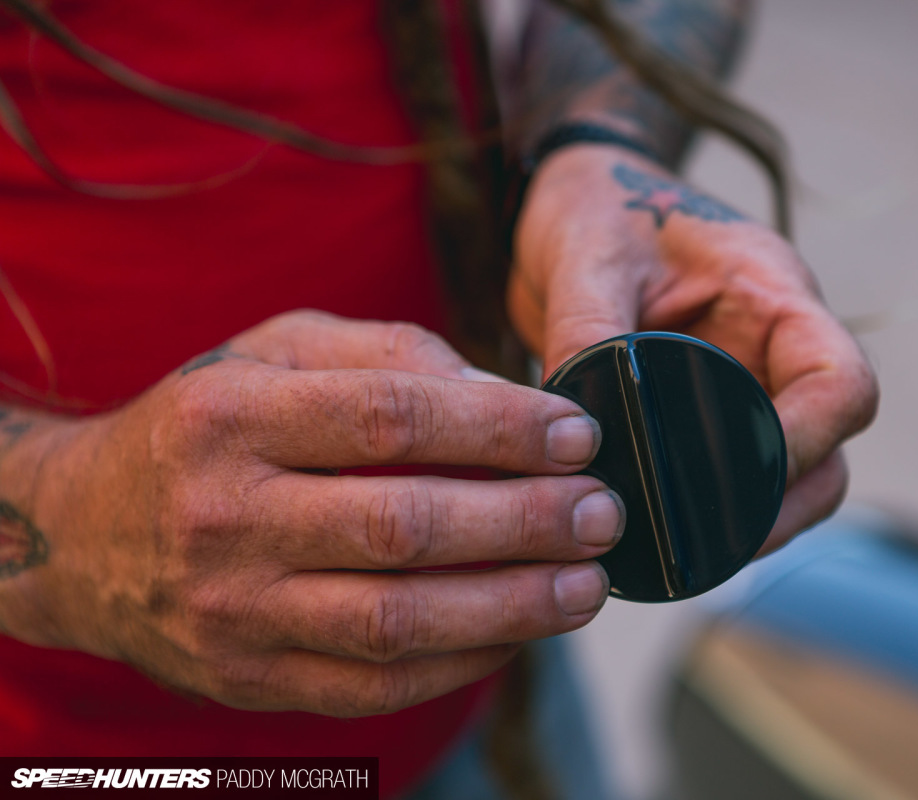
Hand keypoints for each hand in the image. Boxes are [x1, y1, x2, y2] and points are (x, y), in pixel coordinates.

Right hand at [0, 311, 621, 715]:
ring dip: (512, 606)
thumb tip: (505, 396)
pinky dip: (462, 663)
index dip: (499, 428)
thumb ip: (387, 355)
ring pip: (396, 621)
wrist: (80, 535)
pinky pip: (375, 686)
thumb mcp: (274, 352)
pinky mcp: (249, 678)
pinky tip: (521, 633)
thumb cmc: (206, 426)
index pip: (389, 418)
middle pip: (402, 526)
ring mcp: (233, 611)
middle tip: (601, 513)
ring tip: (588, 585)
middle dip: (524, 522)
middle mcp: (224, 517)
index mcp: (231, 416)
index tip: (577, 435)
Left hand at [509, 147, 877, 552]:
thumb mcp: (586, 259)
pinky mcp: (708, 415)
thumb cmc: (593, 208)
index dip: (807, 445)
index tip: (742, 482)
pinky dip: (712, 515)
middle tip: (707, 548)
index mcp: (773, 296)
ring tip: (684, 557)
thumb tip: (584, 433)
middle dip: (780, 508)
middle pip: (827, 453)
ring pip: (788, 480)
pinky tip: (662, 540)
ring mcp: (746, 385)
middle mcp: (774, 349)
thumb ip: (589, 334)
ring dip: (750, 524)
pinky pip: (733, 478)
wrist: (570, 203)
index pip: (841, 384)